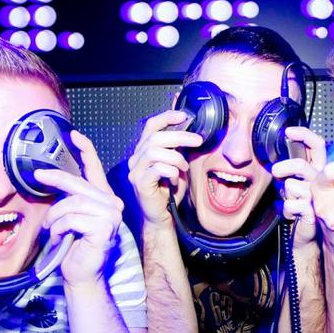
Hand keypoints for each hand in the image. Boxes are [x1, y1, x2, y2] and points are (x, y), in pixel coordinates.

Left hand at [37, 131, 124, 286]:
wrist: (82, 275)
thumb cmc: (74, 248)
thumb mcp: (69, 218)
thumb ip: (69, 200)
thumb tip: (51, 178)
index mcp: (104, 199)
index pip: (95, 170)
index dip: (85, 150)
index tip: (72, 135)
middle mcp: (113, 205)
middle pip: (78, 185)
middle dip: (56, 180)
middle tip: (38, 175)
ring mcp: (112, 216)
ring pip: (72, 204)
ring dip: (55, 218)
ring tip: (52, 230)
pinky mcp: (105, 227)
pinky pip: (72, 219)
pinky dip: (60, 228)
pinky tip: (60, 238)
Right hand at [126, 110, 201, 224]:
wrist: (162, 217)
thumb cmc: (169, 192)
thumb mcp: (176, 165)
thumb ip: (178, 149)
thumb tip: (189, 130)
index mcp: (143, 152)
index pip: (151, 127)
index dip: (166, 117)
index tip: (184, 115)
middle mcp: (136, 160)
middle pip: (154, 138)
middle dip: (179, 136)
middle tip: (197, 140)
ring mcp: (135, 172)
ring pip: (155, 152)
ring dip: (176, 158)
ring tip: (184, 169)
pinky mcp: (140, 184)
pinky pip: (157, 169)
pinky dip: (171, 172)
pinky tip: (175, 180)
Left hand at [272, 126, 326, 248]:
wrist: (307, 234)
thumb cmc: (302, 207)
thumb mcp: (296, 185)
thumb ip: (291, 172)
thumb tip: (278, 162)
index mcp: (319, 170)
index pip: (317, 146)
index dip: (304, 135)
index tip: (289, 131)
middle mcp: (321, 180)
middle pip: (301, 165)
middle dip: (284, 167)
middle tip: (276, 171)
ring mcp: (318, 195)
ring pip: (291, 185)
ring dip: (285, 194)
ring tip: (290, 201)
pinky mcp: (312, 211)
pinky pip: (289, 204)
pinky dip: (285, 210)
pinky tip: (291, 214)